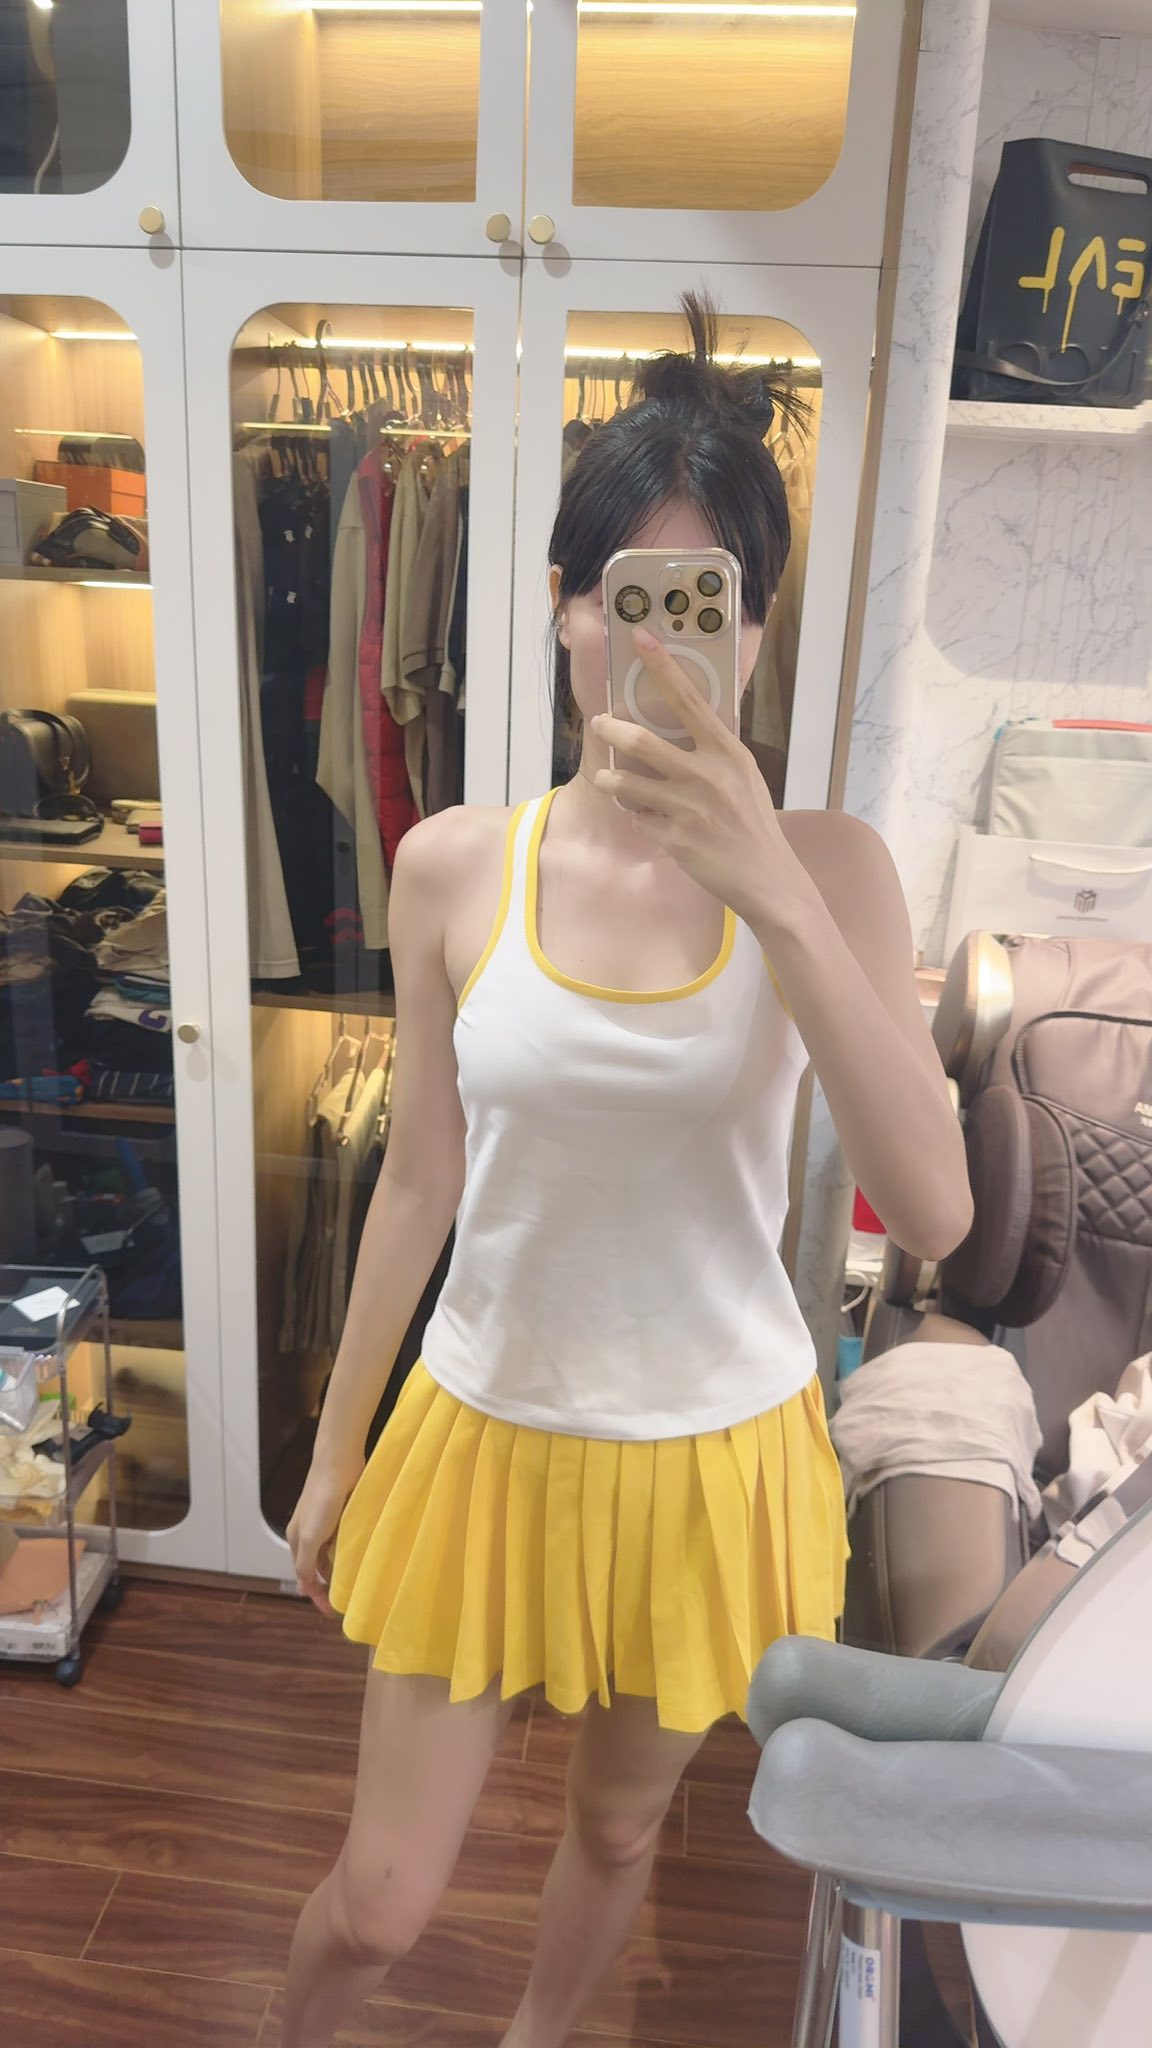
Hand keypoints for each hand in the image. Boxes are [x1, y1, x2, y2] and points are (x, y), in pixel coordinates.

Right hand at [286, 1449, 362, 1617]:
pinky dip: (350, 1551)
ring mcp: (326, 1523)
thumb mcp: (310, 1537)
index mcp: (296, 1540)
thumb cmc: (322, 1501)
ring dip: (341, 1568)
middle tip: (347, 1599)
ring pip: (332, 1554)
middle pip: (317, 1566)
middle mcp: (309, 1533)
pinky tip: (360, 1556)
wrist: (338, 1465)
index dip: (316, 1595)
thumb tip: (301, 1589)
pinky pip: (345, 1540)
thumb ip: (306, 1564)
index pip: (304, 1575)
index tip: (331, 1612)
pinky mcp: (342, 1514)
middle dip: (329, 1583)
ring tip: (357, 1582)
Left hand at [591, 627, 810, 928]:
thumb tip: (682, 724)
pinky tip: (650, 821)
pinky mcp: (674, 839)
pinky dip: (638, 816)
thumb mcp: (744, 776)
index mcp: (728, 752)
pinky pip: (639, 818)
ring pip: (627, 783)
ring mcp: (689, 809)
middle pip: (642, 742)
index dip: (662, 666)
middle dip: (612, 729)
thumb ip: (714, 751)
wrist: (768, 878)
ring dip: (612, 778)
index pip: (690, 699)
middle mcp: (708, 775)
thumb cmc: (754, 824)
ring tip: (609, 777)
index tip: (640, 637)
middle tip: (599, 722)